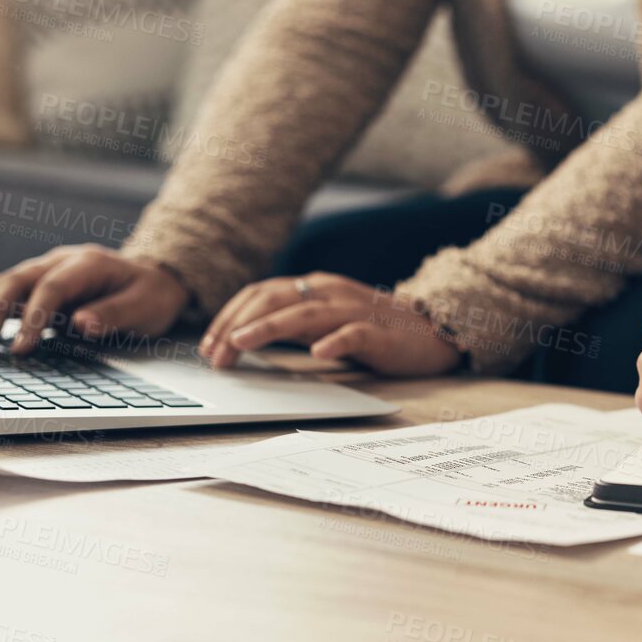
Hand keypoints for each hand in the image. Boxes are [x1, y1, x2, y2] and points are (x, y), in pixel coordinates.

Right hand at [0, 245, 188, 353]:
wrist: (155, 279)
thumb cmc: (150, 295)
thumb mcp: (146, 307)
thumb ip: (114, 314)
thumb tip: (83, 324)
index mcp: (88, 263)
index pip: (53, 287)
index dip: (34, 317)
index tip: (21, 348)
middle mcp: (60, 261)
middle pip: (18, 279)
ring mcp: (45, 270)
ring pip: (3, 282)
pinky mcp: (36, 285)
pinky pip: (2, 291)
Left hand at [198, 273, 461, 375]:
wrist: (433, 330)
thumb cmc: (374, 328)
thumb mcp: (324, 319)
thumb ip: (291, 322)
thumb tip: (242, 338)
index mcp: (315, 288)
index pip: (261, 292)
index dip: (230, 316)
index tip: (208, 344)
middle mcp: (330, 292)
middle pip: (275, 299)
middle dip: (238, 325)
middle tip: (215, 353)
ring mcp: (355, 310)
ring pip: (305, 312)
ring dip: (269, 327)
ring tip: (242, 343)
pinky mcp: (381, 332)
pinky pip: (354, 333)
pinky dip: (334, 341)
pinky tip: (318, 353)